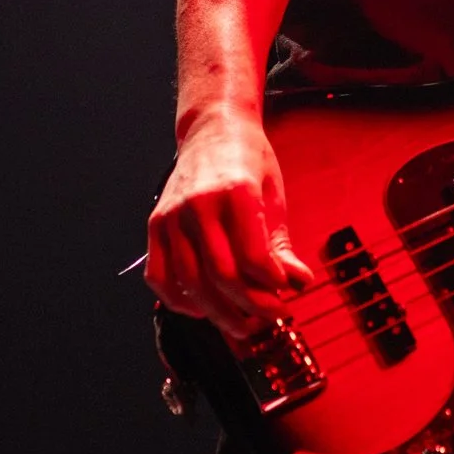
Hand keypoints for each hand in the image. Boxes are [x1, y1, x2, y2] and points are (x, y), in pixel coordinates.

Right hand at [144, 112, 316, 337]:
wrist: (212, 128)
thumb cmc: (249, 161)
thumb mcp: (273, 196)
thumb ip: (281, 244)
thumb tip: (298, 283)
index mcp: (235, 192)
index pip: (253, 257)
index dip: (271, 285)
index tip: (286, 292)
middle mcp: (198, 204)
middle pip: (221, 276)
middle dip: (250, 305)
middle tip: (271, 317)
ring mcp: (171, 215)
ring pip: (190, 283)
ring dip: (218, 313)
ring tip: (242, 324)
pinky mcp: (155, 224)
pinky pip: (159, 276)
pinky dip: (178, 300)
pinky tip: (202, 309)